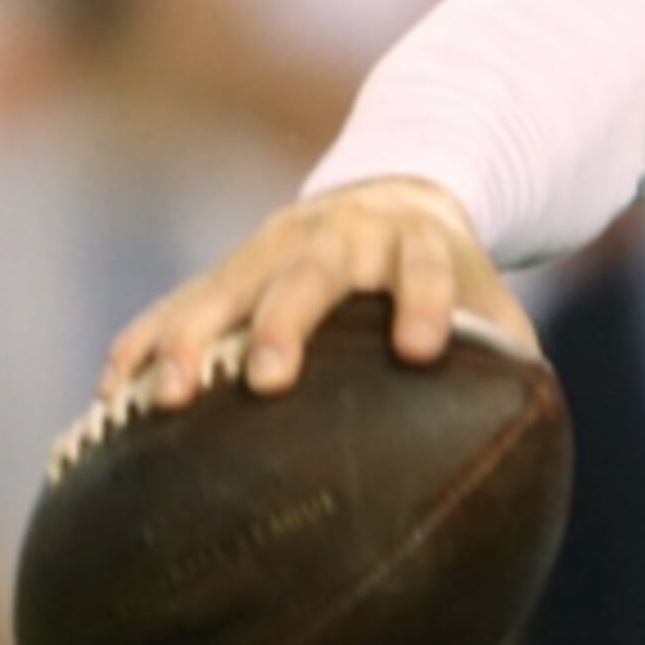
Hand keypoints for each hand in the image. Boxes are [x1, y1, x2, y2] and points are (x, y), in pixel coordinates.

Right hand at [101, 177, 533, 407]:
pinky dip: (143, 345)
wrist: (395, 196)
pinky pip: (173, 305)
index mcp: (418, 244)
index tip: (426, 350)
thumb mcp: (490, 303)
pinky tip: (111, 399)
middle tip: (269, 380)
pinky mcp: (223, 270)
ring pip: (225, 287)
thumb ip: (507, 359)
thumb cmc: (449, 279)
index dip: (428, 303)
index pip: (430, 268)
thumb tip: (533, 448)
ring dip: (193, 339)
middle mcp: (340, 239)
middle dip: (287, 323)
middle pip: (312, 275)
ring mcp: (271, 250)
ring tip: (165, 398)